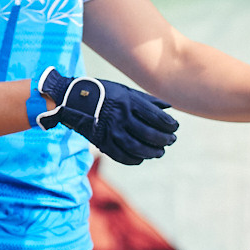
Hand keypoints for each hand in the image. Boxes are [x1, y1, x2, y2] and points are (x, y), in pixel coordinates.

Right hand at [36, 67, 177, 164]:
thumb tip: (169, 107)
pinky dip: (134, 159)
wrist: (73, 99)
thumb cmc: (104, 93)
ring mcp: (111, 131)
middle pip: (149, 134)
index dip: (170, 125)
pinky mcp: (102, 142)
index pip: (156, 117)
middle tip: (171, 141)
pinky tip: (141, 157)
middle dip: (164, 140)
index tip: (175, 127)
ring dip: (152, 152)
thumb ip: (147, 100)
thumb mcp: (125, 91)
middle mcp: (120, 116)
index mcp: (128, 102)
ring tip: (160, 152)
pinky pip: (122, 156)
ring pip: (137, 148)